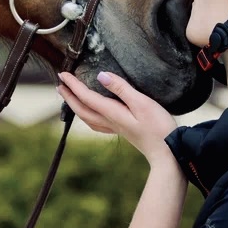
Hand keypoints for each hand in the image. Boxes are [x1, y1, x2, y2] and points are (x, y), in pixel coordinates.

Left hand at [57, 70, 176, 162]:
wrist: (167, 153)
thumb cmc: (158, 127)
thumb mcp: (142, 103)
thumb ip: (121, 89)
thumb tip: (101, 76)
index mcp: (112, 113)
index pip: (87, 97)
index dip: (73, 85)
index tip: (62, 74)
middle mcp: (110, 122)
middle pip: (82, 109)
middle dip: (69, 96)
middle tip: (60, 84)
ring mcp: (115, 128)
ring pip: (88, 118)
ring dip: (76, 106)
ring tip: (70, 97)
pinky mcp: (123, 131)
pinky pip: (97, 123)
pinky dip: (88, 116)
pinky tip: (93, 114)